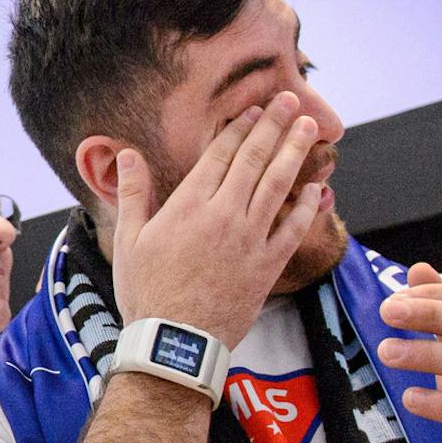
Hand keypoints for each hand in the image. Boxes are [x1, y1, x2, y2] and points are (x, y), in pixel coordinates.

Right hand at [110, 91, 325, 345]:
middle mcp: (225, 214)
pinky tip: (316, 186)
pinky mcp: (268, 265)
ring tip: (308, 128)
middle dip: (274, 126)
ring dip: (295, 152)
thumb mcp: (128, 240)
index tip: (254, 111)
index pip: (221, 155)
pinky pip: (293, 227)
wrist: (176, 341)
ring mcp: (251, 239)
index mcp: (189, 205)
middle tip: (290, 101)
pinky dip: (307, 205)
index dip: (240, 129)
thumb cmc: (146, 292)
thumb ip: (132, 193)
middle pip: (255, 160)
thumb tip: (125, 154)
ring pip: (279, 185)